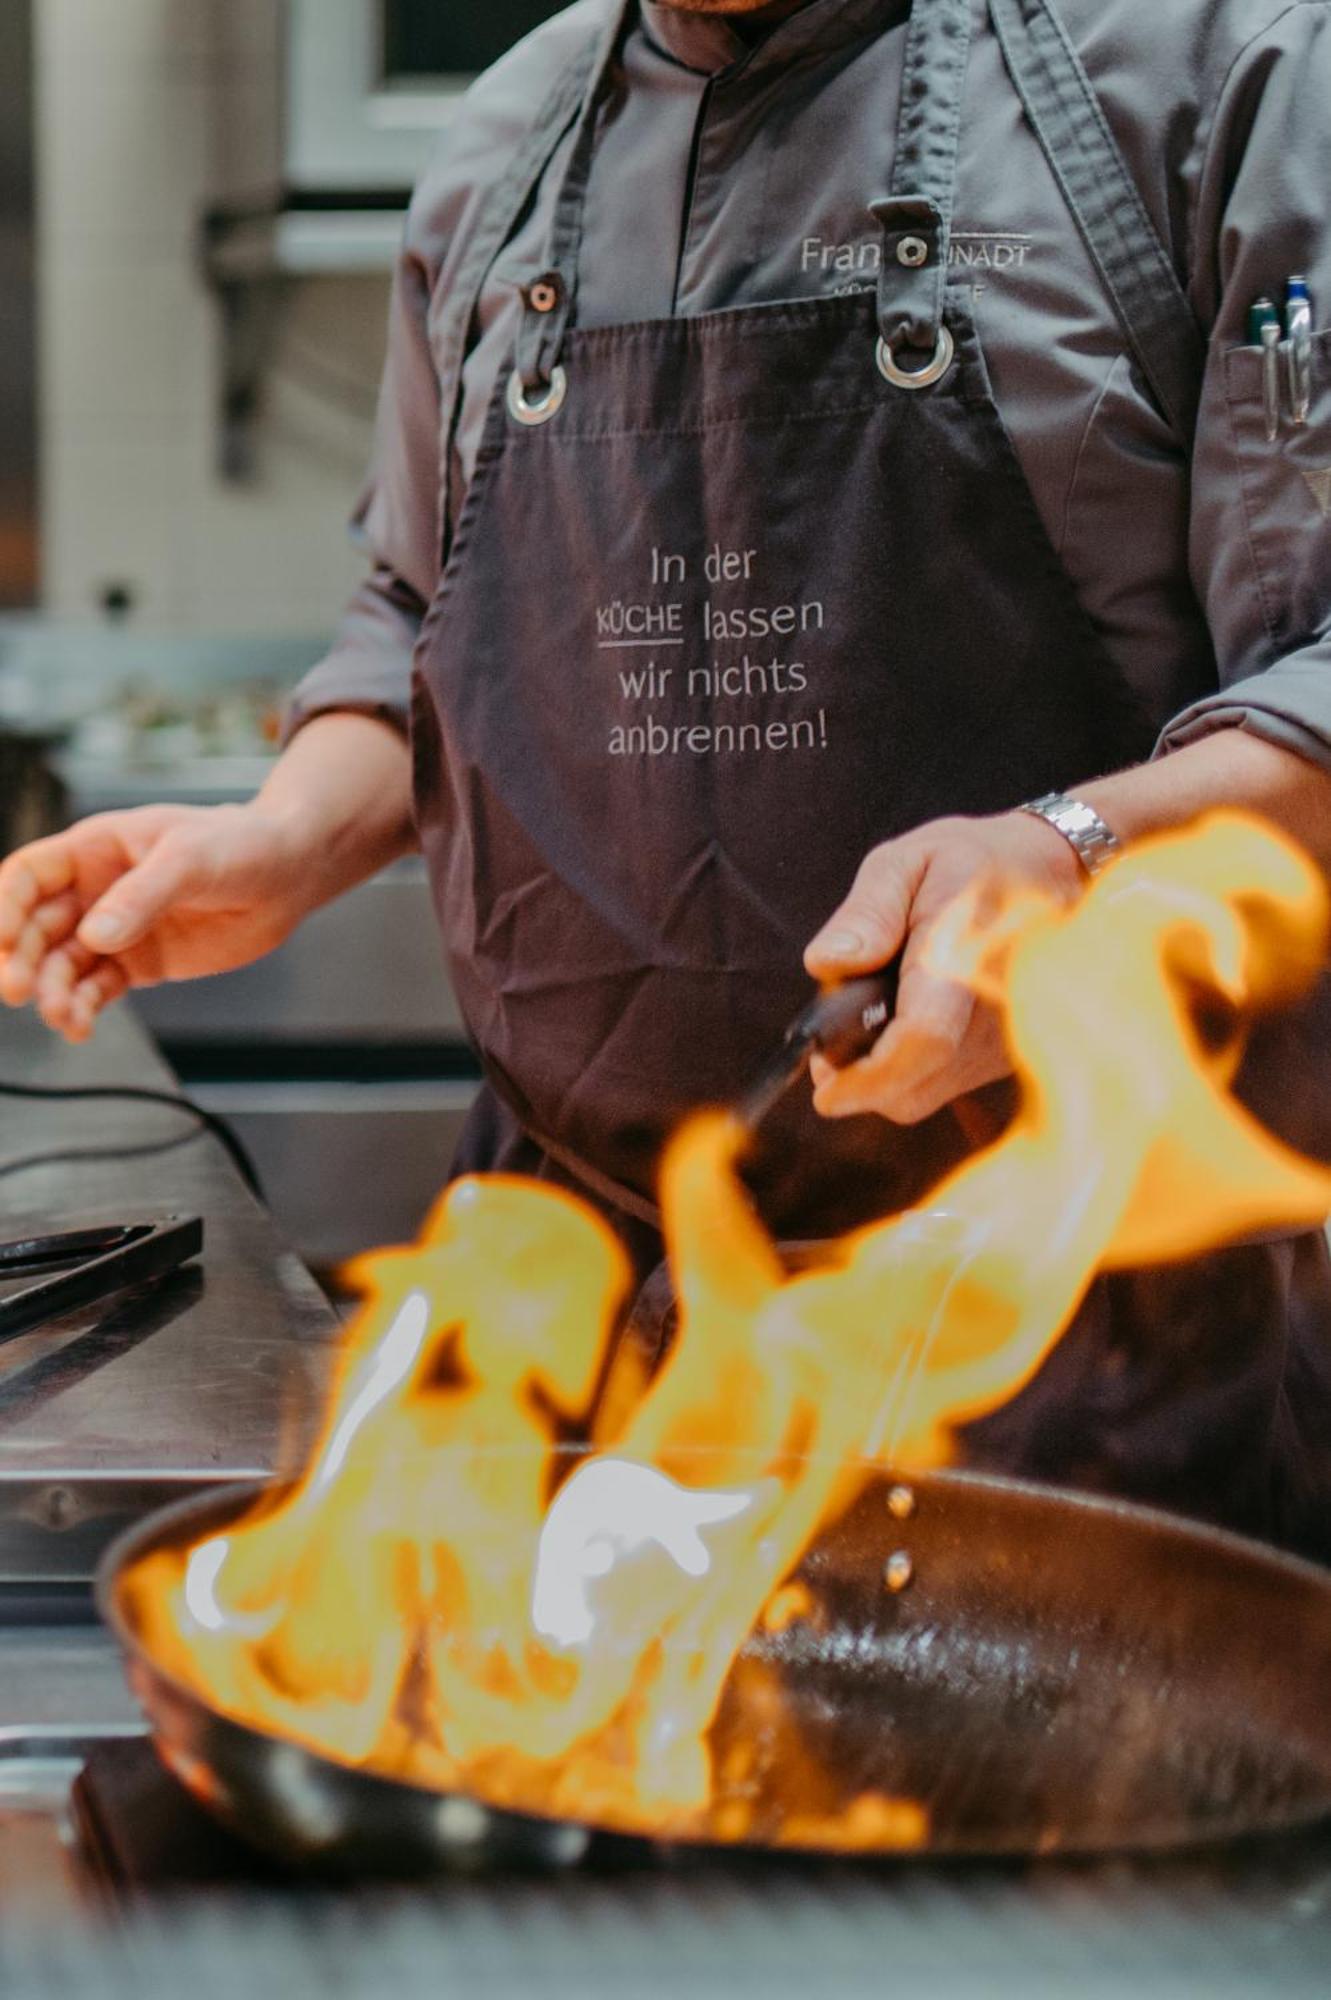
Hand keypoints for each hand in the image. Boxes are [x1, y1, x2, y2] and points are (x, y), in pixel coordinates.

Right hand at [0, 803, 318, 1043]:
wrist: (287, 874)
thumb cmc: (239, 844)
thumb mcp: (189, 858)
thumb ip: (142, 896)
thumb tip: (95, 936)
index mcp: (95, 849)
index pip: (28, 876)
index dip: (4, 906)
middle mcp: (94, 890)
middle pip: (32, 926)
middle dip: (18, 958)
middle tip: (16, 990)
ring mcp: (114, 929)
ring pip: (60, 964)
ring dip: (51, 991)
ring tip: (62, 1016)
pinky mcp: (138, 963)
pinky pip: (96, 989)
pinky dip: (82, 1008)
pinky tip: (79, 1028)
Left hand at [804, 812, 1085, 1123]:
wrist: (1051, 873)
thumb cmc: (972, 863)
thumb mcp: (905, 862)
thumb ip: (866, 913)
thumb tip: (828, 965)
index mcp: (966, 953)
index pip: (924, 1038)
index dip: (868, 1077)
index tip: (823, 1089)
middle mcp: (996, 1009)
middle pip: (915, 1084)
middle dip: (860, 1077)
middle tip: (834, 1038)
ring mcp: (1009, 1038)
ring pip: (925, 1092)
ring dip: (883, 1072)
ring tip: (880, 1009)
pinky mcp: (1008, 1055)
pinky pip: (945, 1083)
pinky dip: (911, 1067)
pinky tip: (908, 1018)